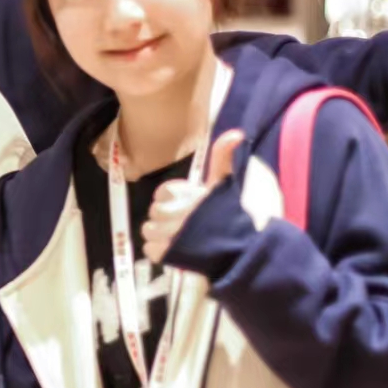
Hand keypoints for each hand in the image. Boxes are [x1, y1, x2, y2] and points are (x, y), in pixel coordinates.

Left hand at [141, 130, 244, 264]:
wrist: (239, 251)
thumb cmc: (229, 217)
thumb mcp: (224, 184)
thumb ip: (223, 157)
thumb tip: (236, 133)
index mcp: (186, 194)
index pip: (162, 193)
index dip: (171, 200)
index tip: (187, 206)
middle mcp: (175, 213)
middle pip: (154, 212)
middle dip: (165, 217)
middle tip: (183, 224)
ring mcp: (169, 235)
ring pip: (148, 230)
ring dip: (160, 235)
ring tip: (178, 237)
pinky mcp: (166, 255)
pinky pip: (149, 249)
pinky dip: (160, 252)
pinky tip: (175, 250)